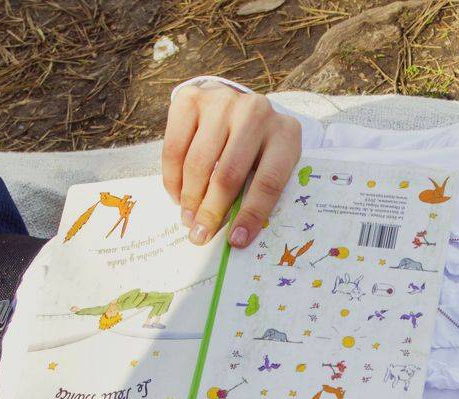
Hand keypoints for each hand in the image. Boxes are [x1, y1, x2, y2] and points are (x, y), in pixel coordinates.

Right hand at [161, 81, 301, 249]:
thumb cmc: (257, 147)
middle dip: (212, 211)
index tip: (236, 240)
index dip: (251, 214)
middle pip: (229, 174)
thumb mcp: (270, 164)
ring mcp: (221, 102)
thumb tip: (236, 236)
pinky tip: (176, 195)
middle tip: (201, 236)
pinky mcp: (191, 99)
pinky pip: (175, 147)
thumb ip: (260, 190)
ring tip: (188, 219)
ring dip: (190, 198)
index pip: (269, 181)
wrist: (236, 105)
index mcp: (286, 133)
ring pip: (199, 162)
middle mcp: (255, 112)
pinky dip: (172, 177)